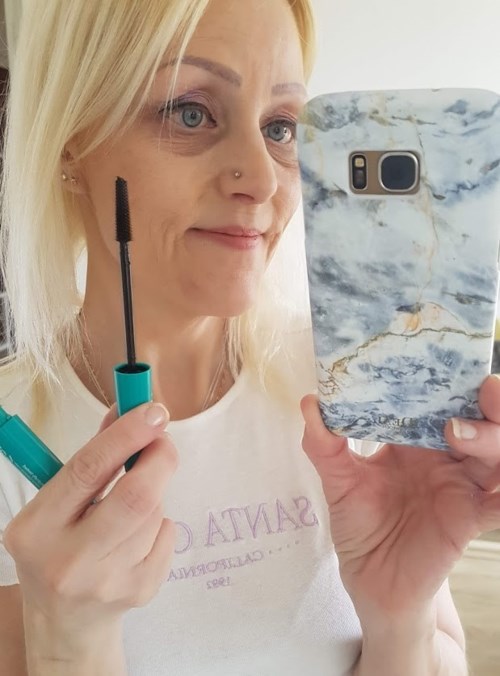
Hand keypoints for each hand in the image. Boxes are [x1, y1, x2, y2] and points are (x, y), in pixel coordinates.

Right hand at [4, 401, 177, 639]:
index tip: (153, 411)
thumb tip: (130, 411)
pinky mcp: (139, 592)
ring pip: (155, 513)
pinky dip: (161, 522)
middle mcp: (69, 559)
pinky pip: (167, 535)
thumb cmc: (60, 545)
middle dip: (160, 459)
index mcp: (37, 528)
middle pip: (136, 497)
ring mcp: (107, 582)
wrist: (65, 623)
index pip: (88, 470)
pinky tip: (138, 536)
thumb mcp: (58, 503)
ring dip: (155, 493)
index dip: (126, 434)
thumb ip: (94, 457)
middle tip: (163, 441)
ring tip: (132, 505)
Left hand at [301, 374, 499, 622]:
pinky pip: (497, 504)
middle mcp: (445, 457)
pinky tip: (497, 489)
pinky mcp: (468, 519)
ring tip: (460, 432)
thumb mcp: (337, 482)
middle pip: (480, 419)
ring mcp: (461, 487)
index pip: (439, 400)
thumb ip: (324, 445)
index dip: (446, 379)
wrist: (371, 580)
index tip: (443, 356)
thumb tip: (309, 401)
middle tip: (482, 387)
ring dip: (490, 438)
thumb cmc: (360, 525)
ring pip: (495, 454)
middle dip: (489, 400)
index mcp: (416, 440)